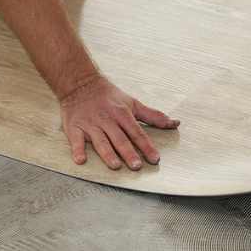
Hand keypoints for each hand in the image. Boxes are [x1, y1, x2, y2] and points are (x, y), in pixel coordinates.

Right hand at [60, 75, 179, 169]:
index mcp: (122, 114)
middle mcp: (107, 119)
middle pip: (119, 138)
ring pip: (100, 141)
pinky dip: (77, 150)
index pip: (137, 132)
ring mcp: (90, 124)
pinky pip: (75, 140)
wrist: (80, 83)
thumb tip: (175, 123)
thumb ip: (153, 116)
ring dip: (107, 153)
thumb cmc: (109, 96)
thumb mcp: (132, 103)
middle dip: (128, 152)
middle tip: (137, 166)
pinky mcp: (74, 127)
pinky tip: (81, 160)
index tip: (155, 158)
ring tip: (115, 165)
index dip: (146, 146)